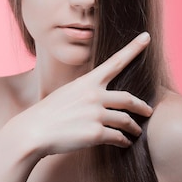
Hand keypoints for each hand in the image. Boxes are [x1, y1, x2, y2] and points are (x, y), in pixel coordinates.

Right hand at [7, 32, 153, 157]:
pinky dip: (123, 141)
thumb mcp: (67, 93)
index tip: (146, 37)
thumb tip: (100, 97)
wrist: (33, 132)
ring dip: (134, 127)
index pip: (115, 62)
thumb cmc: (48, 114)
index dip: (133, 49)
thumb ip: (86, 92)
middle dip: (142, 106)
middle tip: (148, 111)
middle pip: (128, 98)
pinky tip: (124, 144)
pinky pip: (117, 137)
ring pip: (126, 120)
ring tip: (136, 132)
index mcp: (87, 82)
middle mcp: (94, 95)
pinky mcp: (96, 133)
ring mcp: (96, 114)